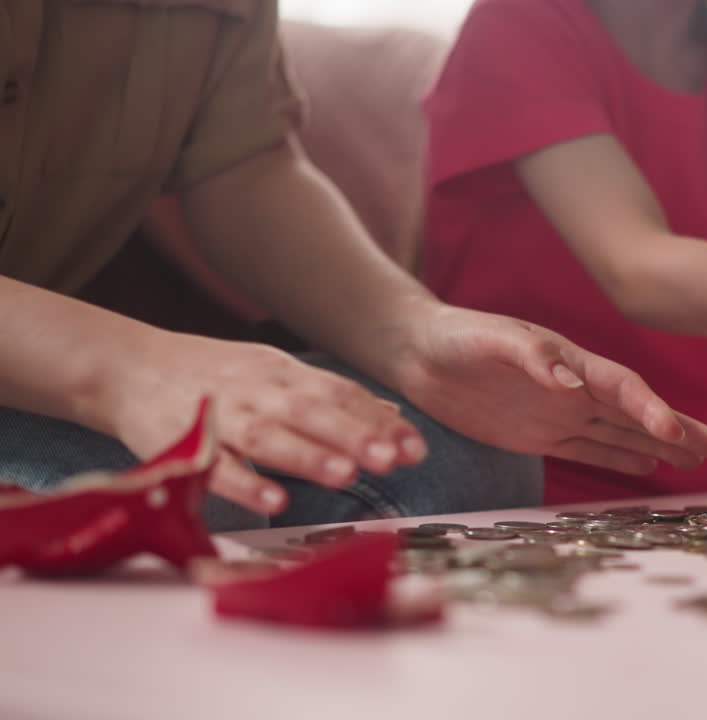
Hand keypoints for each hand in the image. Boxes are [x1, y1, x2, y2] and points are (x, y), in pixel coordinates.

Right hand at [107, 333, 424, 513]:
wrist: (129, 366)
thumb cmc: (217, 375)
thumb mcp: (277, 372)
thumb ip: (332, 396)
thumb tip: (391, 415)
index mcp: (286, 375)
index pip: (341, 395)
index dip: (379, 421)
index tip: (415, 448)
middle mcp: (260, 391)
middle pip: (312, 412)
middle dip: (354, 436)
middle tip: (391, 458)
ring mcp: (223, 416)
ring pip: (271, 436)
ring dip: (309, 457)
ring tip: (347, 476)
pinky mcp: (186, 444)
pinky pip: (218, 467)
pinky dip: (246, 484)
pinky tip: (276, 501)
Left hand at [382, 304, 706, 474]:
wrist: (418, 352)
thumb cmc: (456, 336)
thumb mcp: (491, 339)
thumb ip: (531, 357)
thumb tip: (569, 383)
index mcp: (570, 361)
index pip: (622, 388)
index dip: (650, 409)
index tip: (675, 432)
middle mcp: (574, 388)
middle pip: (636, 412)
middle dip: (677, 428)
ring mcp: (559, 413)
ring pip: (620, 433)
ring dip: (658, 446)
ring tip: (697, 461)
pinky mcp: (538, 434)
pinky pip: (589, 449)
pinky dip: (619, 459)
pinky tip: (646, 468)